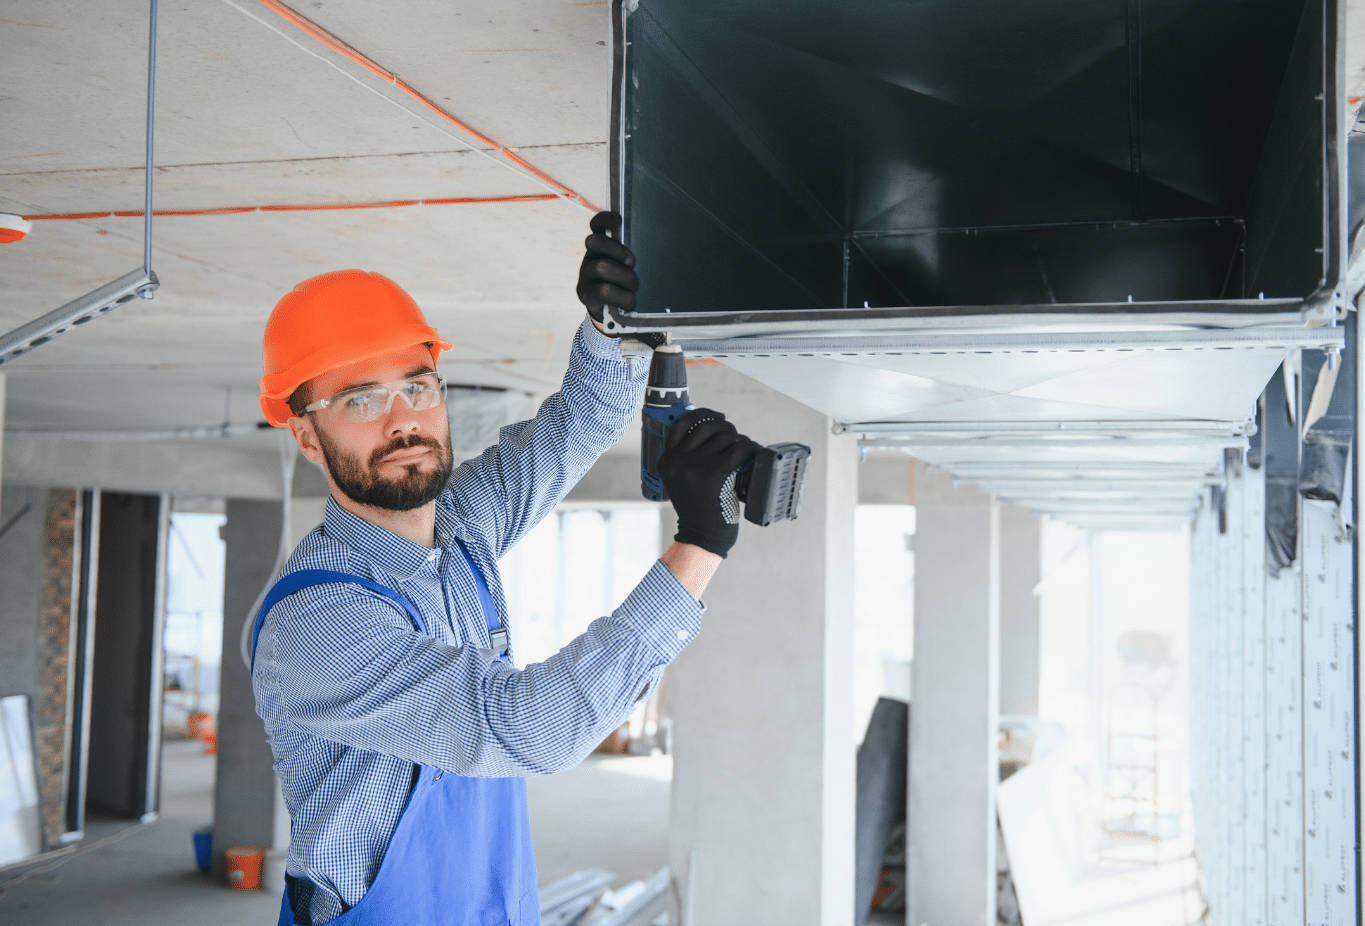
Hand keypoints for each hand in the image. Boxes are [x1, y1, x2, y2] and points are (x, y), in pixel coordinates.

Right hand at [577, 211, 639, 322]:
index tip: (619, 221)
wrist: (610, 315)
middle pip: (594, 242)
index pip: (597, 226)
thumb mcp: (628, 269)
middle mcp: (589, 258)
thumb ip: (630, 258)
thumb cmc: (624, 287)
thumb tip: (642, 255)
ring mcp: (584, 277)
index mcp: (601, 247)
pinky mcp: (586, 295)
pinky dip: (622, 297)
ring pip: (600, 266)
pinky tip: (629, 302)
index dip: (605, 219)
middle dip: (618, 250)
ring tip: (634, 287)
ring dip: (625, 277)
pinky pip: (603, 291)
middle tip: (631, 264)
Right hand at [657, 408, 761, 558]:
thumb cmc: (698, 508)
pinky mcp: (714, 473)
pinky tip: (753, 452)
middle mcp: (677, 461)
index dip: (701, 414)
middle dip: (725, 427)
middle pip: (705, 426)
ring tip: (745, 449)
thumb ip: (688, 456)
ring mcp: (694, 466)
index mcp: (667, 461)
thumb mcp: (681, 480)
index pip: (682, 424)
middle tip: (735, 436)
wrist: (702, 534)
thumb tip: (712, 428)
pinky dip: (750, 448)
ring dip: (739, 439)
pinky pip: (738, 450)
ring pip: (724, 437)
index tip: (717, 417)